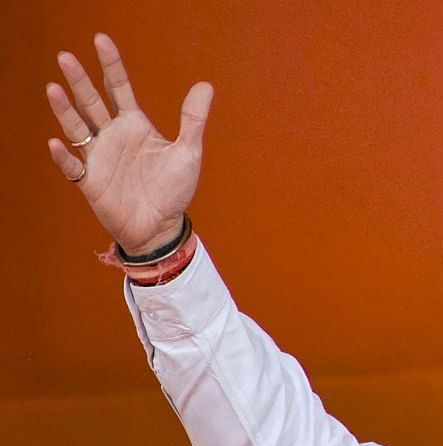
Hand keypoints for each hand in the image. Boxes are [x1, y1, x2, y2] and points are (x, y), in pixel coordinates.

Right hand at [46, 34, 212, 254]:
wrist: (162, 225)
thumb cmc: (174, 189)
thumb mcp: (188, 152)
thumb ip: (193, 119)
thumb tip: (206, 85)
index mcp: (135, 125)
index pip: (118, 88)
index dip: (111, 65)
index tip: (101, 40)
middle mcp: (112, 136)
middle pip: (92, 102)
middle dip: (80, 81)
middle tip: (66, 57)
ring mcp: (99, 157)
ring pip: (76, 128)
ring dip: (64, 110)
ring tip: (54, 89)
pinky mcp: (90, 182)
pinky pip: (72, 166)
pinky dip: (64, 156)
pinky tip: (56, 143)